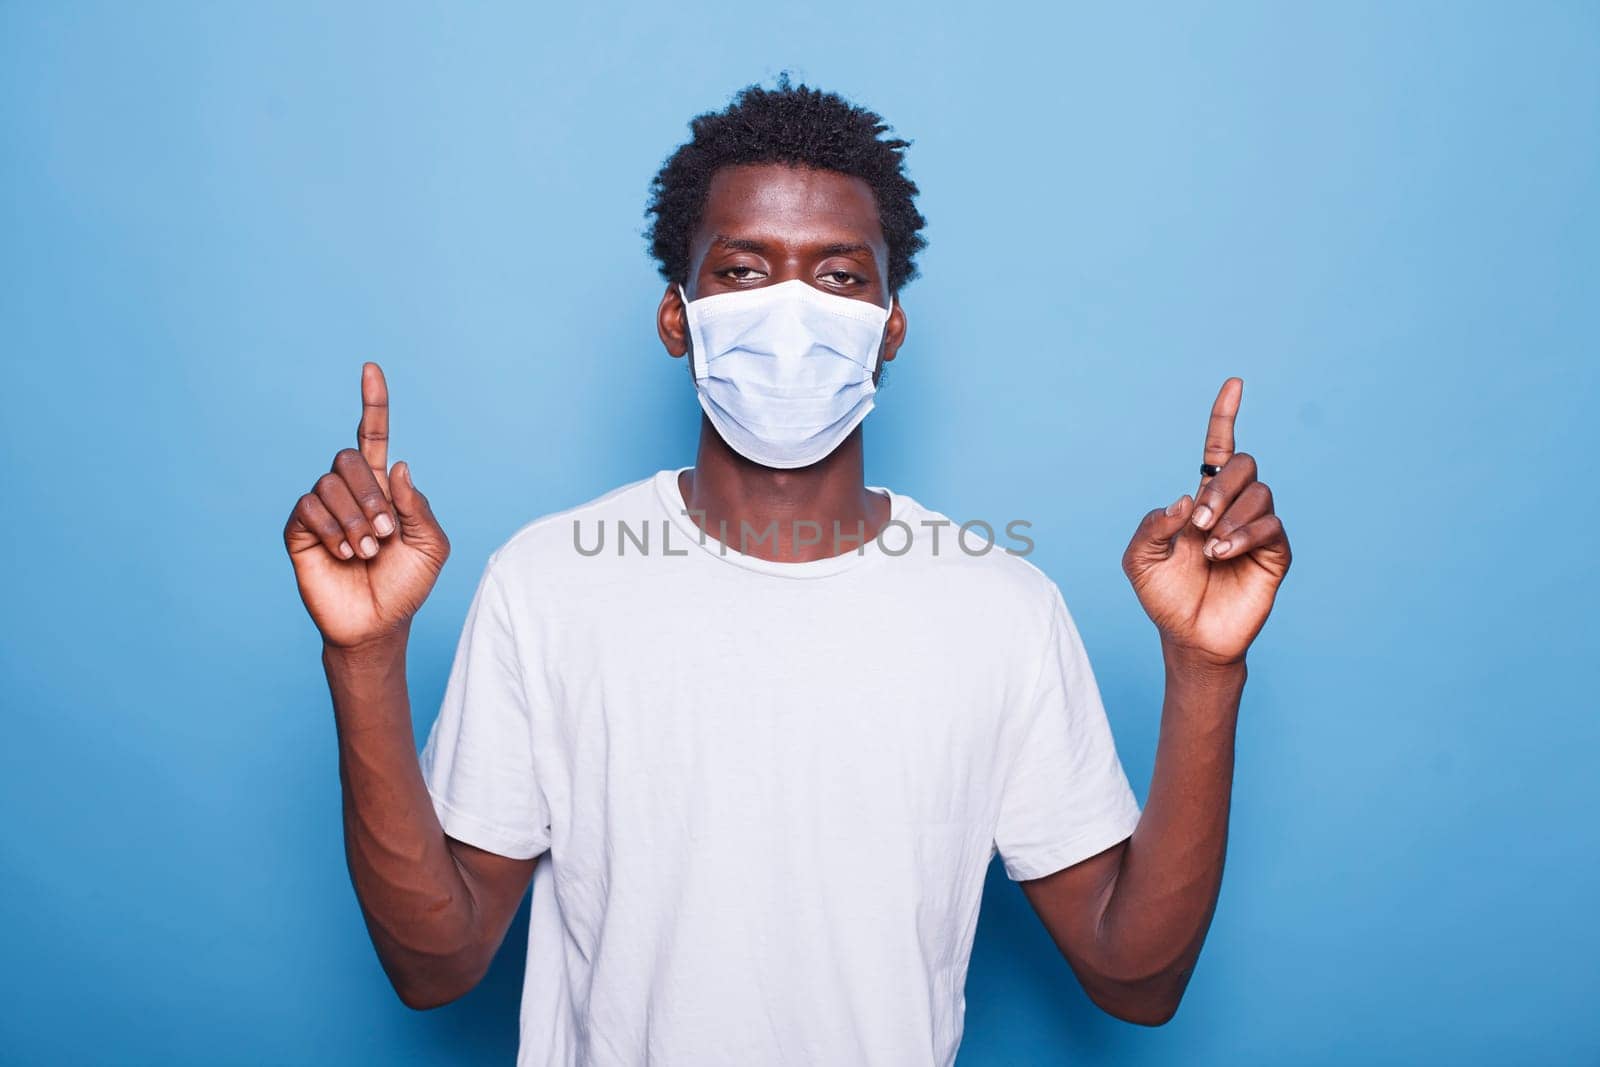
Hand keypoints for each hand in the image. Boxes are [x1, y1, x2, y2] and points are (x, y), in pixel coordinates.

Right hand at [283, 363, 449, 648]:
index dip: (373, 403)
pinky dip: (332, 531)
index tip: (370, 369)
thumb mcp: (431, 546)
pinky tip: (344, 554)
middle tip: (385, 535)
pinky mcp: (299, 530)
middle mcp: (350, 492)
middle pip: (348, 459)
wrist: (377, 624)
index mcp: (383, 488)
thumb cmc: (406, 586)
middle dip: (371, 497)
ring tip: (366, 553)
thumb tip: (396, 465)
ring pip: (329, 484)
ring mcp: (322, 509)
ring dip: (354, 522)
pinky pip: (308, 508)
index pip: (373, 435)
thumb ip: (418, 505)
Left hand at [1121, 378, 1290, 666]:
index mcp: (1201, 500)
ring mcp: (1256, 528)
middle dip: (1221, 487)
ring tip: (1211, 549)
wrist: (1189, 637)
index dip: (1225, 416)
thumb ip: (1152, 524)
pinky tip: (1225, 554)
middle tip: (1199, 522)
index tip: (1234, 384)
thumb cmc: (1164, 597)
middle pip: (1244, 465)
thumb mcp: (1139, 559)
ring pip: (1260, 492)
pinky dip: (1246, 534)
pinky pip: (1271, 525)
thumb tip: (1185, 498)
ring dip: (1231, 516)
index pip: (1218, 449)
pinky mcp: (1274, 552)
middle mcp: (1233, 507)